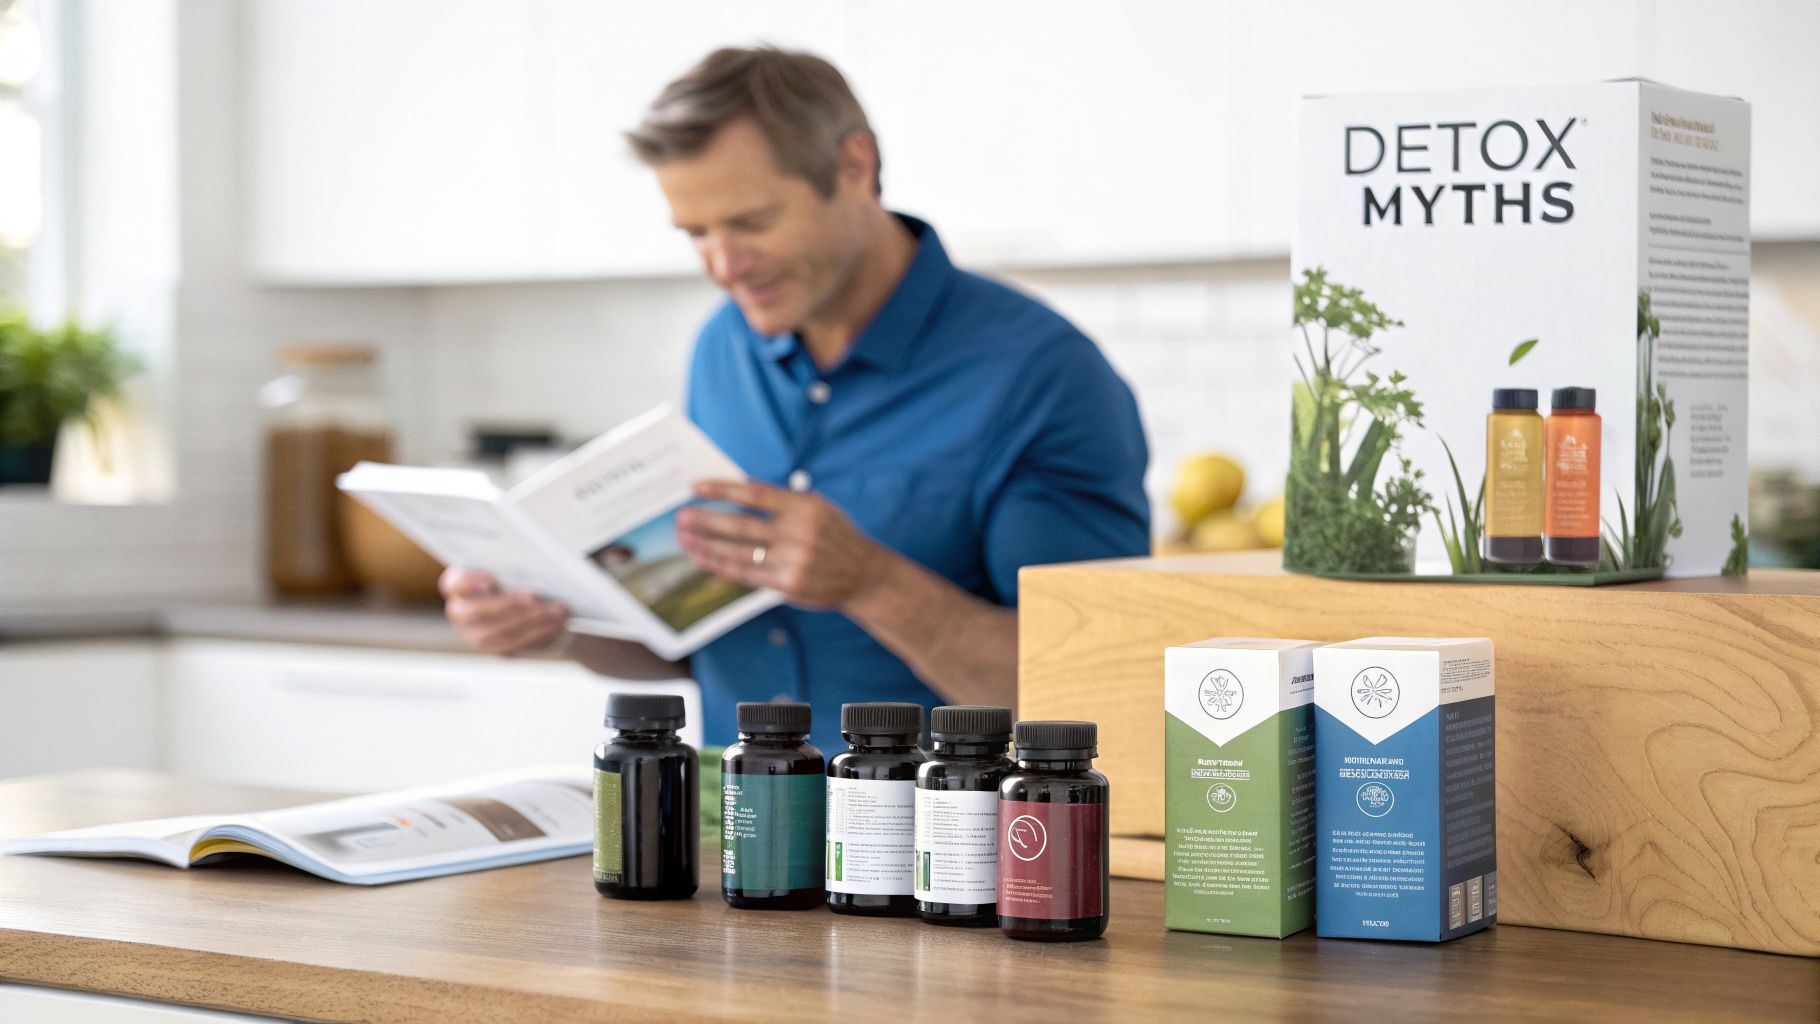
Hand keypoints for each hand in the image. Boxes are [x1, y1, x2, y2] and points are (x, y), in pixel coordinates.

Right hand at [439, 567, 567, 655]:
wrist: (524, 606)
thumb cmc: (512, 578)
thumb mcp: (507, 568)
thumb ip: (509, 567)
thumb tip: (531, 564)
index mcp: (457, 586)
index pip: (454, 583)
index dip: (471, 582)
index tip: (493, 578)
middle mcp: (461, 612)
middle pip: (476, 612)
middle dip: (507, 604)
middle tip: (534, 596)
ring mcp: (475, 634)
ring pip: (499, 632)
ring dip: (530, 621)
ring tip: (554, 611)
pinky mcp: (497, 648)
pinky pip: (517, 645)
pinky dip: (539, 632)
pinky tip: (556, 622)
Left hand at [674, 479, 888, 610]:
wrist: (863, 574)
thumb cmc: (835, 536)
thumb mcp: (817, 508)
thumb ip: (783, 502)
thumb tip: (736, 495)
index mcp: (803, 507)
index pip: (754, 493)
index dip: (722, 490)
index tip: (696, 487)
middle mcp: (797, 533)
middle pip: (741, 525)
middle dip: (706, 521)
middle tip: (681, 517)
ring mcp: (792, 560)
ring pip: (739, 552)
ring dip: (706, 545)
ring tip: (684, 538)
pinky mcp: (787, 584)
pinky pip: (746, 574)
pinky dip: (721, 566)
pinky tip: (703, 558)